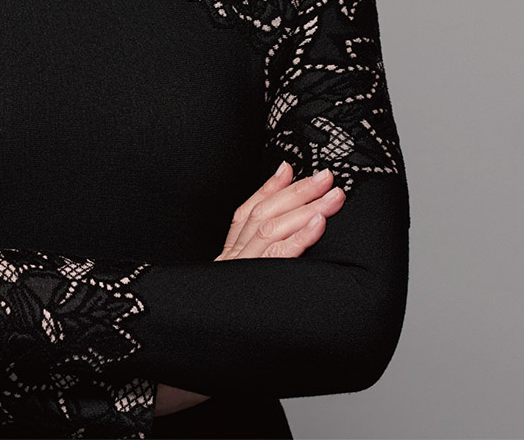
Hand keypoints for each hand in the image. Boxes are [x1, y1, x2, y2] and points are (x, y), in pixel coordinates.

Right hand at [155, 163, 343, 416]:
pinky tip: (317, 225)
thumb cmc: (220, 320)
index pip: (247, 212)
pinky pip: (276, 260)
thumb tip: (269, 230)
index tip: (291, 167)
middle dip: (298, 192)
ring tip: (332, 195)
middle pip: (264, 215)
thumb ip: (245, 256)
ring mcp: (240, 272)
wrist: (191, 356)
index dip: (269, 187)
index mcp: (227, 258)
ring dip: (305, 208)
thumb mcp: (230, 284)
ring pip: (272, 230)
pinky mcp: (250, 288)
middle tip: (327, 177)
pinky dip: (298, 238)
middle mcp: (231, 260)